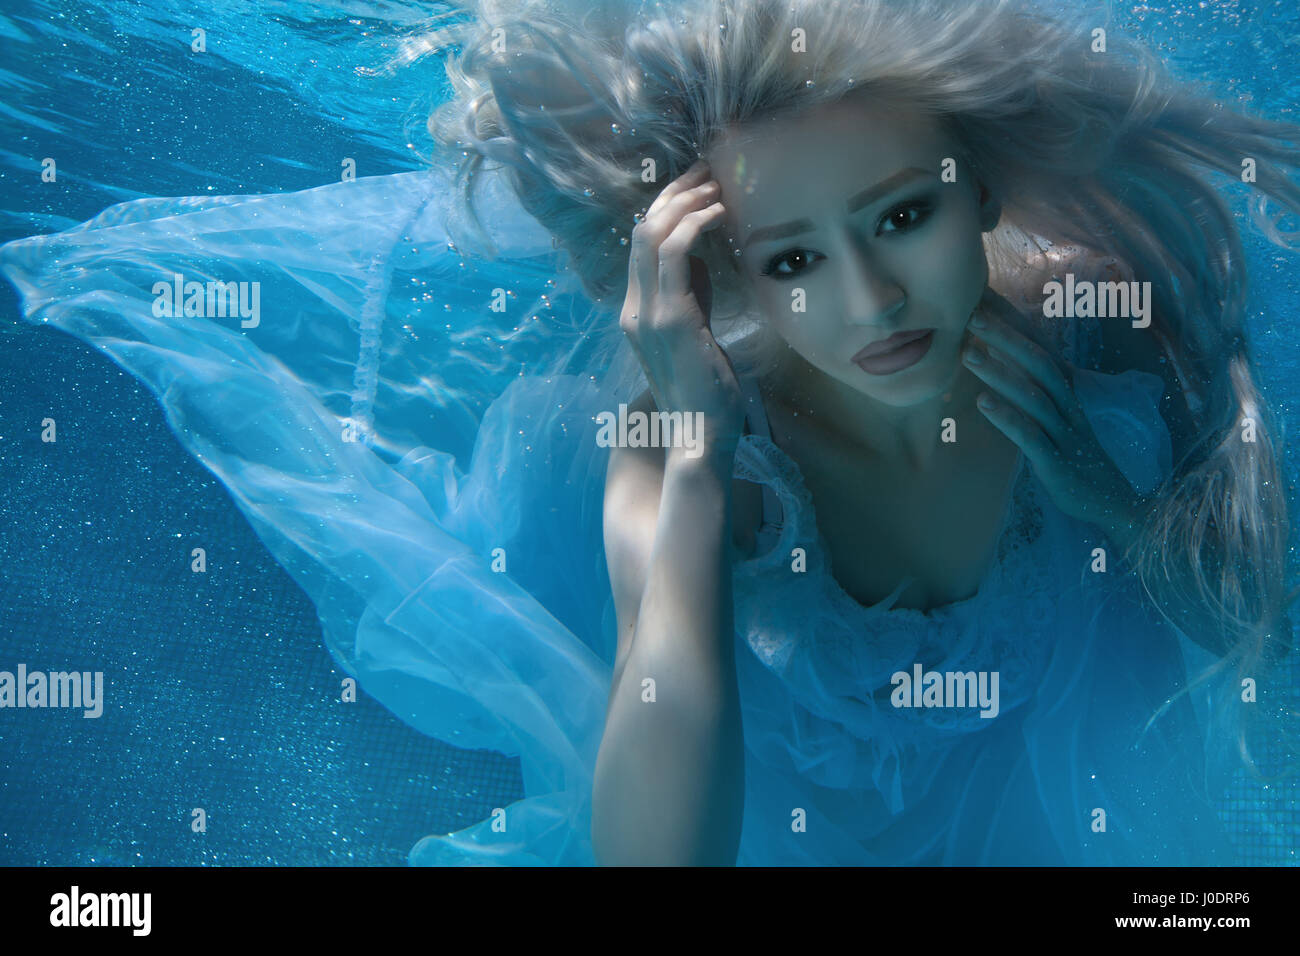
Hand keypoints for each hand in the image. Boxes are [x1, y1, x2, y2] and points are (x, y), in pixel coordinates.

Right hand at [620, 159, 744, 463]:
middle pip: (642, 229)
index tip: (698, 186)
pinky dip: (695, 224)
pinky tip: (719, 214)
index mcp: (636, 312)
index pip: (641, 245)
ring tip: (716, 185)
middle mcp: (633, 309)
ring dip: (687, 202)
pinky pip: (674, 254)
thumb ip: (692, 293)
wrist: (699, 435)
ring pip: (653, 234)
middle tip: (708, 171)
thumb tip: (700, 254)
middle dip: (675, 193)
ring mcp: (647, 313)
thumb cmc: (706, 391)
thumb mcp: (696, 330)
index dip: (667, 208)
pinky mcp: (670, 319)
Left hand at [960, 290, 1147, 537]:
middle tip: (971, 314)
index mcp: (1067, 393)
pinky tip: (982, 404)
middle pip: (1039, 362)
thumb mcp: (1056, 420)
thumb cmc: (1075, 457)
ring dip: (999, 373)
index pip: (1040, 349)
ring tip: (967, 354)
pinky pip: (1031, 435)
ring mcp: (1065, 433)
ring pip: (1033, 395)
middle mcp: (1068, 406)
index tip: (986, 299)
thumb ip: (1033, 394)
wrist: (1113, 502)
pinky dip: (1008, 418)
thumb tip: (999, 371)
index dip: (1016, 325)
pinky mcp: (1057, 461)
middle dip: (1006, 337)